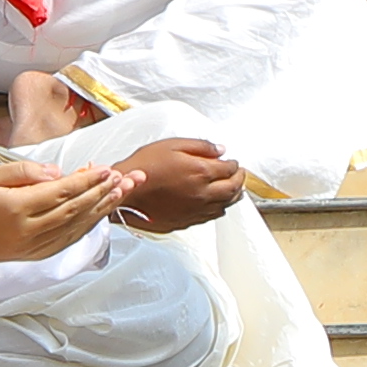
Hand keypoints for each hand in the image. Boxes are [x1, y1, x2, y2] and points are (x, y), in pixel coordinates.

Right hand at [0, 158, 135, 268]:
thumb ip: (23, 172)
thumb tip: (56, 171)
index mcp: (17, 209)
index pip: (62, 192)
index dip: (88, 180)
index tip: (108, 169)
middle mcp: (28, 231)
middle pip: (75, 210)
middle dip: (102, 193)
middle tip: (124, 178)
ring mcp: (31, 247)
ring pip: (75, 227)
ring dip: (99, 211)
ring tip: (119, 195)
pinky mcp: (31, 255)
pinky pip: (66, 241)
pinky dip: (84, 228)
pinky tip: (96, 217)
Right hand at [110, 136, 249, 232]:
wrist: (125, 192)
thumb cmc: (144, 167)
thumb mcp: (172, 145)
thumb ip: (200, 146)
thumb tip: (220, 150)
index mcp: (201, 172)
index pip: (229, 169)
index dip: (234, 164)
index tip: (233, 161)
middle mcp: (203, 194)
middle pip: (233, 189)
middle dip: (240, 179)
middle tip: (240, 173)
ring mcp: (196, 210)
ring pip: (225, 205)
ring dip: (234, 196)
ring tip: (235, 189)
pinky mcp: (187, 221)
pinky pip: (211, 216)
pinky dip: (219, 208)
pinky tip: (218, 203)